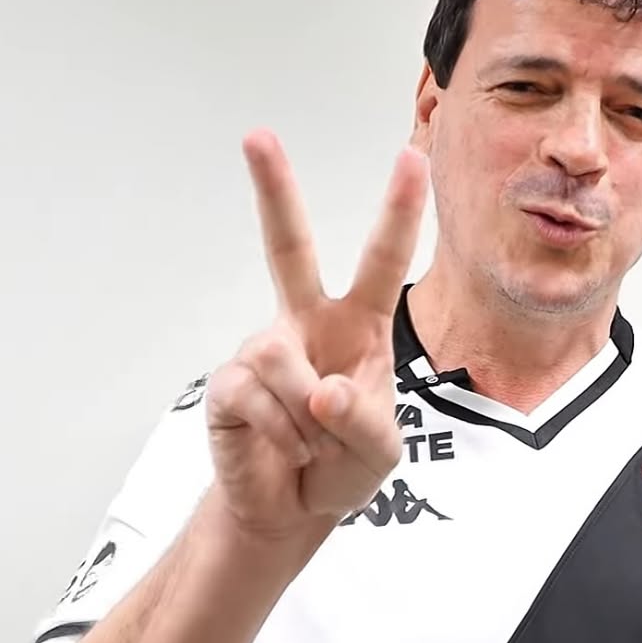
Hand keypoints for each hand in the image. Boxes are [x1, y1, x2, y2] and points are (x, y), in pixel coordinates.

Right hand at [204, 129, 427, 540]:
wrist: (293, 506)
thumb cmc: (344, 464)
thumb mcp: (381, 453)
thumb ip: (365, 422)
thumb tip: (324, 389)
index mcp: (358, 325)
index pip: (381, 259)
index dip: (398, 210)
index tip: (411, 157)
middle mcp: (307, 323)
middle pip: (287, 247)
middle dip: (273, 190)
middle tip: (257, 136)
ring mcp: (264, 348)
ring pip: (282, 357)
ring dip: (309, 416)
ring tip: (314, 442)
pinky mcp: (229, 381)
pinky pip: (257, 395)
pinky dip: (285, 434)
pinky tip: (286, 448)